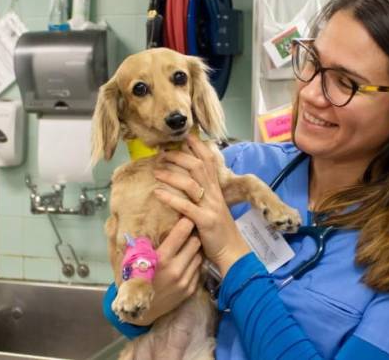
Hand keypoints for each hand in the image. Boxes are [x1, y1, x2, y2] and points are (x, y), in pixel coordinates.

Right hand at [125, 218, 202, 325]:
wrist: (139, 310)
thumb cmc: (132, 280)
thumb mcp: (130, 259)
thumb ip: (139, 241)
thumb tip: (141, 221)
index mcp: (161, 259)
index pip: (182, 232)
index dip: (186, 221)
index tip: (185, 216)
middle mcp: (176, 269)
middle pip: (195, 242)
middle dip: (192, 234)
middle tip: (188, 230)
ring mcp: (185, 281)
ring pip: (199, 255)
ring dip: (195, 249)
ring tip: (188, 245)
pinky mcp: (190, 290)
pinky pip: (198, 269)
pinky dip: (194, 263)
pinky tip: (186, 261)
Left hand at [153, 135, 250, 276]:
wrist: (232, 253)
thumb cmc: (219, 232)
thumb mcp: (213, 208)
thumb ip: (204, 194)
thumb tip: (189, 182)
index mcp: (216, 190)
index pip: (209, 161)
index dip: (198, 147)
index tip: (185, 136)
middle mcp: (214, 195)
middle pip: (198, 167)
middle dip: (180, 156)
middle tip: (163, 153)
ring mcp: (210, 207)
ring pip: (191, 183)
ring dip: (172, 175)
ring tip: (156, 171)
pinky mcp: (205, 221)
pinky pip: (186, 206)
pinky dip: (170, 198)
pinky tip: (157, 193)